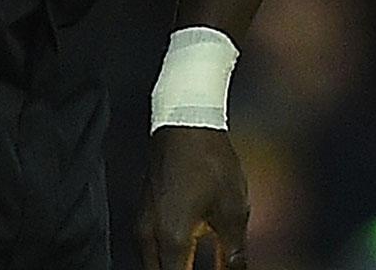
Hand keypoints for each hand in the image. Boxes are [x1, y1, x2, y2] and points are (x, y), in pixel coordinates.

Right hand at [139, 125, 248, 269]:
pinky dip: (168, 258)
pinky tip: (187, 253)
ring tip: (195, 263)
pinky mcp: (143, 213)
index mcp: (171, 240)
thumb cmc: (209, 160)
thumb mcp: (232, 210)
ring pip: (153, 264)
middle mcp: (149, 236)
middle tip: (209, 268)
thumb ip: (232, 253)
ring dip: (174, 268)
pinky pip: (151, 249)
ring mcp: (142, 224)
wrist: (185, 120)